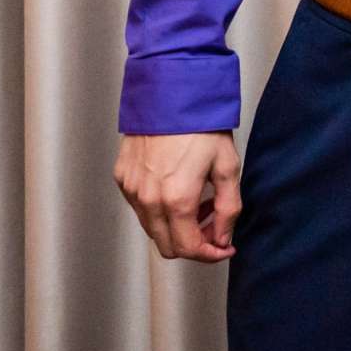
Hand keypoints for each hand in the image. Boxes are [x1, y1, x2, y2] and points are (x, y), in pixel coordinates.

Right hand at [115, 131, 240, 261]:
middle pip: (166, 246)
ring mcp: (131, 190)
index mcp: (177, 199)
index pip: (188, 248)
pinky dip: (159, 210)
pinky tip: (178, 190)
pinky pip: (140, 208)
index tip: (223, 248)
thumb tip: (222, 239)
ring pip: (152, 229)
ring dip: (176, 227)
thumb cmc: (202, 126)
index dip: (209, 254)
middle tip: (213, 226)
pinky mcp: (122, 179)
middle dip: (193, 244)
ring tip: (199, 203)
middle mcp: (148, 199)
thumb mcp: (228, 166)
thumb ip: (228, 209)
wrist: (171, 96)